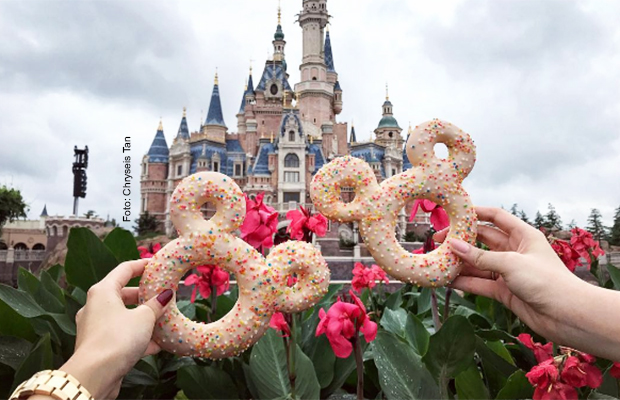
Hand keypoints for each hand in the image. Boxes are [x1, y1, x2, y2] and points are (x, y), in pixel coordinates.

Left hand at [59, 259, 172, 398]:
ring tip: (164, 321)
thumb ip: (156, 305)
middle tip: (164, 297)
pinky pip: (121, 335)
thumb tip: (166, 295)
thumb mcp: (144, 318)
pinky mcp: (98, 346)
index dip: (142, 265)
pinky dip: (138, 338)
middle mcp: (95, 306)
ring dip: (144, 319)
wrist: (94, 375)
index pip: (124, 269)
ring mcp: (95, 327)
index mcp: (103, 291)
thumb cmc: (117, 338)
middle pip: (124, 294)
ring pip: (124, 317)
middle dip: (146, 297)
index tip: (157, 264)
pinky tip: (157, 345)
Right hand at [435, 206, 585, 344]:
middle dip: (461, 240)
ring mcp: (508, 271)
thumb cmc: (545, 281)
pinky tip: (447, 280)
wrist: (566, 315)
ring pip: (479, 263)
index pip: (495, 217)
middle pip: (482, 240)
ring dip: (460, 263)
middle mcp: (514, 251)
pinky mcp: (504, 291)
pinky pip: (480, 283)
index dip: (475, 213)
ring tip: (437, 261)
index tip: (453, 213)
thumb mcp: (510, 263)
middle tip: (438, 240)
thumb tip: (453, 245)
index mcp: (522, 235)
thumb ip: (480, 256)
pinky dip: (465, 282)